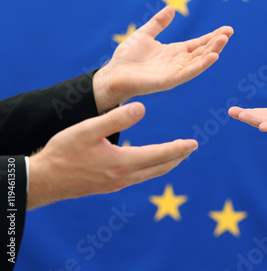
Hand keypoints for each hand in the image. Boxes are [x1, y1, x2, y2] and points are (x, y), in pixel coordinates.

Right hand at [27, 102, 197, 209]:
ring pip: (151, 175)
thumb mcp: (87, 130)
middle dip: (178, 157)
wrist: (43, 181)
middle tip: (191, 148)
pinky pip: (139, 178)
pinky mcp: (109, 186)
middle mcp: (125, 177)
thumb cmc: (63, 152)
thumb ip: (116, 118)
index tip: (194, 142)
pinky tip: (149, 163)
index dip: (179, 148)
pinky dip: (152, 169)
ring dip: (166, 164)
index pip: (160, 155)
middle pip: (160, 168)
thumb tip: (142, 107)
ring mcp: (117, 184)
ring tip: (176, 155)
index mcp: (123, 162)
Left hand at [93, 6, 233, 112]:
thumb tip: (172, 8)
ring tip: (224, 40)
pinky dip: (202, 65)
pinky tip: (213, 57)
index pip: (198, 44)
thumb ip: (158, 23)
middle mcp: (178, 63)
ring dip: (213, 51)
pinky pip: (189, 73)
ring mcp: (176, 72)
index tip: (226, 29)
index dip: (212, 37)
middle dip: (216, 42)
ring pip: (199, 61)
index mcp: (174, 52)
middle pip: (202, 51)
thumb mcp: (145, 34)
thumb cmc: (127, 57)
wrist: (113, 74)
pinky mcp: (170, 80)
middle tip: (229, 32)